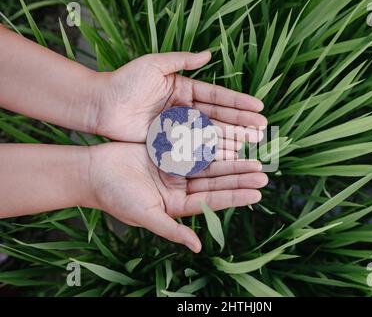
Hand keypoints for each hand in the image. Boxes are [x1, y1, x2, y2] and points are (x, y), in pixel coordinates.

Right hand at [87, 142, 267, 252]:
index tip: (258, 193)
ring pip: (209, 163)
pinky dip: (211, 143)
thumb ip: (171, 230)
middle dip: (239, 176)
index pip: (213, 200)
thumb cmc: (115, 197)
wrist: (93, 171)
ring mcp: (176, 168)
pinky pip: (195, 146)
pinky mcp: (169, 151)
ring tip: (254, 157)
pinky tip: (229, 139)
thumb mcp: (145, 215)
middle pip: (216, 181)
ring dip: (230, 160)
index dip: (236, 196)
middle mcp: (180, 187)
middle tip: (263, 172)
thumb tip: (197, 247)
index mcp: (177, 204)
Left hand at [93, 51, 266, 142]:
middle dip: (240, 123)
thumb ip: (181, 60)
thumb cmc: (125, 81)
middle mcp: (184, 109)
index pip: (217, 96)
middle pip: (218, 117)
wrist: (101, 105)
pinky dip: (210, 152)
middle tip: (262, 129)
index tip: (258, 107)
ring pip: (209, 133)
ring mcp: (178, 127)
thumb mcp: (153, 64)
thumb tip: (209, 54)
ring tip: (252, 144)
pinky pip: (193, 147)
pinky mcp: (168, 142)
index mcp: (184, 89)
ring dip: (231, 138)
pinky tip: (228, 156)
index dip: (238, 102)